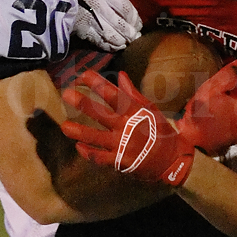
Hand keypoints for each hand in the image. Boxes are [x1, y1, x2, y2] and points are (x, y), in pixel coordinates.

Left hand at [61, 70, 194, 184]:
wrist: (172, 160)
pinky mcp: (120, 162)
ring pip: (96, 138)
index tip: (83, 75)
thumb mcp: (150, 109)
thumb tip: (120, 75)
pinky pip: (100, 158)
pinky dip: (88, 152)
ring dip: (79, 131)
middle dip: (83, 103)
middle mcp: (127, 127)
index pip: (114, 94)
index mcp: (135, 112)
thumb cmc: (161, 132)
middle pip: (101, 114)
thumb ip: (133, 94)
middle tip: (67, 94)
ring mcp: (122, 146)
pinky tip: (78, 146)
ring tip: (64, 126)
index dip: (97, 83)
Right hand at [71, 0, 142, 51]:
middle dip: (130, 33)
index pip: (126, 7)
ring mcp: (89, 18)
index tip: (138, 24)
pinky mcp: (81, 29)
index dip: (135, 18)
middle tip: (135, 37)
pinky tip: (114, 47)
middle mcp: (97, 4)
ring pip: (111, 34)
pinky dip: (109, 46)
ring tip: (126, 43)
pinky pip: (99, 41)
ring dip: (121, 41)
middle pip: (121, 23)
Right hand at [179, 60, 236, 156]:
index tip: (215, 92)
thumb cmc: (200, 114)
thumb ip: (230, 74)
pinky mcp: (236, 139)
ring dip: (227, 110)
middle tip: (212, 102)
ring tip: (211, 113)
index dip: (227, 87)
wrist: (191, 141)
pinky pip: (233, 124)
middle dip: (228, 99)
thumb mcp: (212, 87)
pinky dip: (226, 122)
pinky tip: (214, 123)